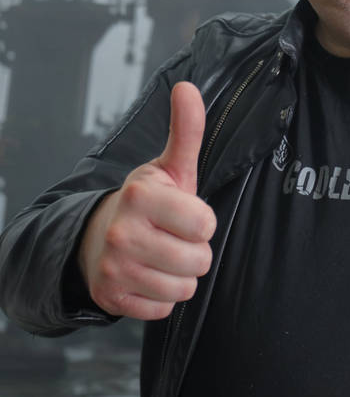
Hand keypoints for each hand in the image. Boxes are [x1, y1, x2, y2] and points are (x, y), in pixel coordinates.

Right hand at [78, 82, 216, 319]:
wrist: (97, 236)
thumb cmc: (146, 201)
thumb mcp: (169, 167)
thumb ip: (186, 131)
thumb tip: (188, 87)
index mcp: (141, 195)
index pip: (205, 224)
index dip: (202, 221)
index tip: (185, 213)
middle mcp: (123, 231)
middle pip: (198, 260)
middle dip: (195, 250)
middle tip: (174, 237)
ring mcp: (114, 267)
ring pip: (183, 287)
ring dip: (182, 275)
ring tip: (164, 255)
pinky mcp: (111, 298)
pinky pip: (163, 308)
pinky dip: (162, 296)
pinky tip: (149, 275)